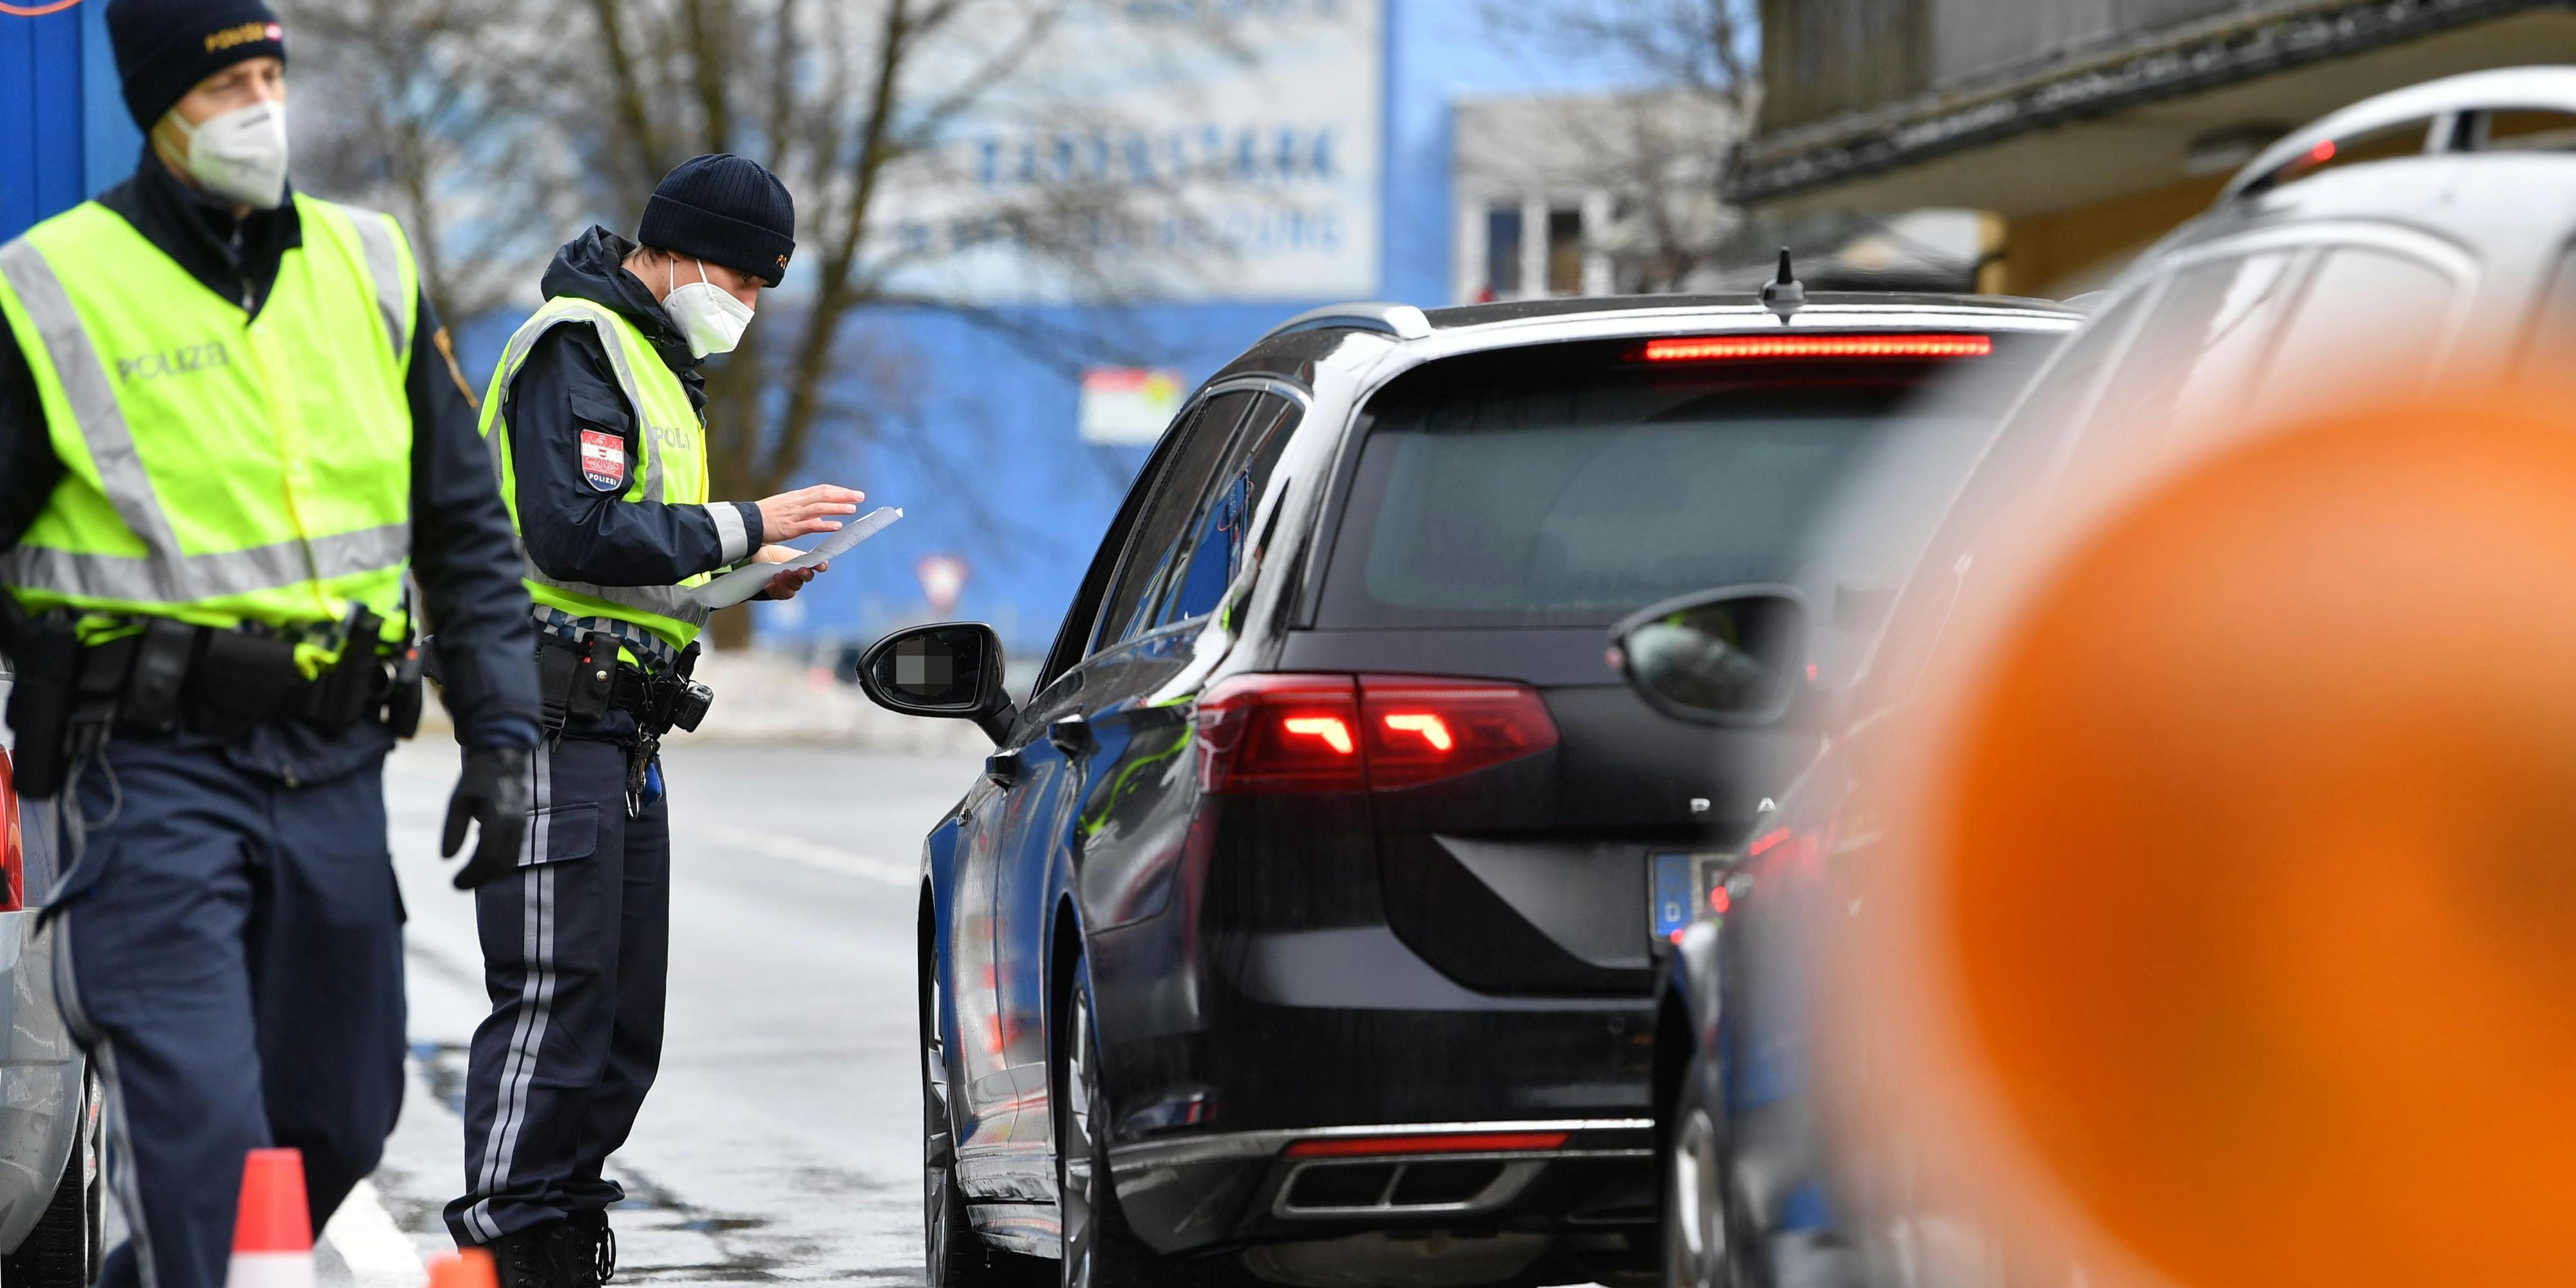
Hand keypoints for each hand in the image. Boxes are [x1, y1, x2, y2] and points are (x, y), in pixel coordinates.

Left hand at [443, 745, 531, 889]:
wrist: (503, 763)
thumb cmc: (476, 781)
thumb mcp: (457, 801)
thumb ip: (453, 830)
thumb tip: (446, 859)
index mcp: (498, 816)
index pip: (487, 855)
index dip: (471, 874)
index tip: (454, 884)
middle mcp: (515, 825)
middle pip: (500, 864)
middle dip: (479, 879)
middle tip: (457, 885)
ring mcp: (521, 828)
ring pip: (509, 863)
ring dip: (489, 875)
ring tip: (468, 879)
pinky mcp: (522, 830)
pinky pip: (512, 855)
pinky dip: (497, 866)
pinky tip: (480, 866)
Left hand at [754, 544, 822, 600]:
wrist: (751, 564)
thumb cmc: (767, 555)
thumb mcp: (781, 551)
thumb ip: (795, 555)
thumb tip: (806, 555)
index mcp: (803, 561)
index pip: (817, 565)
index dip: (821, 565)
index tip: (820, 565)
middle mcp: (799, 574)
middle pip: (809, 577)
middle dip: (806, 573)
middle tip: (801, 569)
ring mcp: (791, 584)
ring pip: (797, 585)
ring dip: (792, 579)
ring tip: (784, 572)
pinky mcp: (781, 593)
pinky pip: (786, 592)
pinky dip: (782, 585)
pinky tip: (777, 578)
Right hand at [757, 485, 862, 542]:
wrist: (745, 523)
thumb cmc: (763, 517)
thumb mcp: (783, 507)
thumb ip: (801, 509)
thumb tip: (819, 513)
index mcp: (795, 496)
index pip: (820, 489)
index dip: (837, 490)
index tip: (851, 493)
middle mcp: (796, 503)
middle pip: (824, 495)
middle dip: (843, 495)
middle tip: (860, 496)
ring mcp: (793, 515)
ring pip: (820, 507)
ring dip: (838, 508)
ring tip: (854, 509)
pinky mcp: (789, 528)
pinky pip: (810, 525)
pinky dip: (825, 524)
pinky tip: (838, 525)